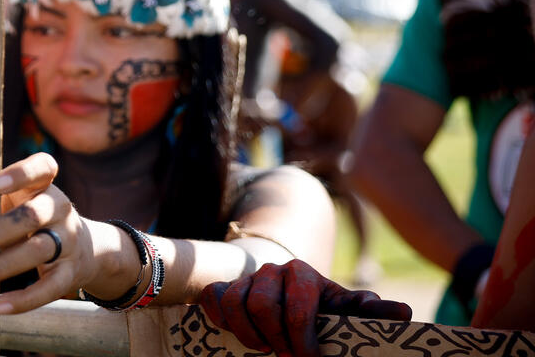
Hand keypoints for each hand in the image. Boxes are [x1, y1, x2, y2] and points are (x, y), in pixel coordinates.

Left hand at [0, 153, 98, 313]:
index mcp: (45, 185)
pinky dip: (23, 299)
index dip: (21, 174)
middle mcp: (60, 209)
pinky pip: (49, 288)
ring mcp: (69, 240)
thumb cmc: (32, 219)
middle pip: (32, 216)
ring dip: (0, 266)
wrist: (84, 248)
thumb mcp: (21, 201)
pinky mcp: (70, 272)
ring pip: (37, 251)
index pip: (43, 167)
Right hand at [198, 259, 411, 356]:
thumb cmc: (321, 308)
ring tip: (265, 348)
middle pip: (261, 307)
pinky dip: (222, 319)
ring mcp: (245, 277)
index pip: (296, 308)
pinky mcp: (223, 286)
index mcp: (303, 274)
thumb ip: (370, 311)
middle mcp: (272, 270)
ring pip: (235, 304)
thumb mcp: (345, 309)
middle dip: (274, 339)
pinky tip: (239, 333)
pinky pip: (213, 298)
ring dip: (248, 335)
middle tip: (285, 355)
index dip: (300, 339)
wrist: (287, 291)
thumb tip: (404, 312)